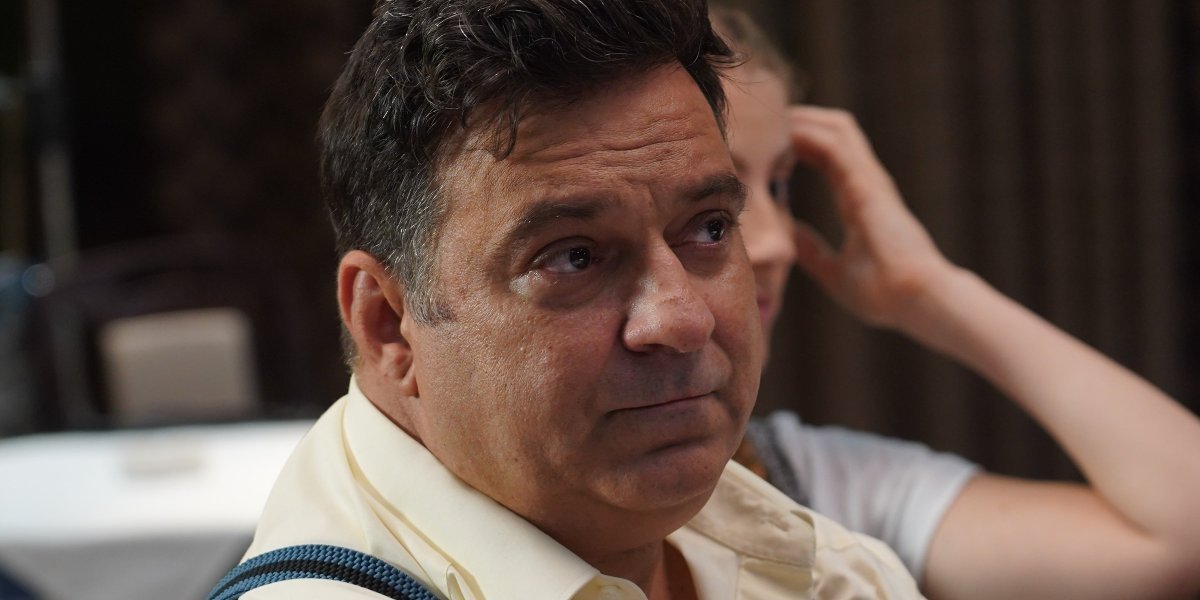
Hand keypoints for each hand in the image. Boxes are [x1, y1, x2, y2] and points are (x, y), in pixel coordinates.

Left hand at [788, 105, 954, 329]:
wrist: (915, 300)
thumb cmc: (884, 293)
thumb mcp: (834, 271)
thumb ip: (812, 251)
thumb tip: (788, 237)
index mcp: (857, 198)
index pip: (827, 154)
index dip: (798, 144)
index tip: (766, 146)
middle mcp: (864, 182)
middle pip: (831, 132)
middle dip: (798, 121)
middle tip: (762, 121)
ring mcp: (869, 179)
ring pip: (837, 128)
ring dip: (804, 119)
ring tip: (771, 119)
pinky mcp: (869, 183)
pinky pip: (838, 143)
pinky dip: (810, 133)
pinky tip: (783, 136)